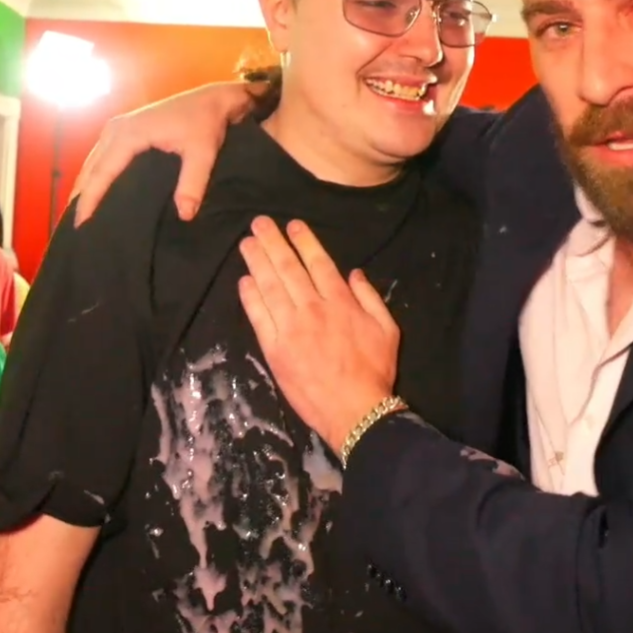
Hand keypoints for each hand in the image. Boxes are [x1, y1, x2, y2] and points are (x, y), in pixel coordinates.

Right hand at [72, 81, 260, 225]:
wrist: (213, 99)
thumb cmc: (206, 123)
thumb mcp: (203, 153)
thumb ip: (192, 183)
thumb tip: (184, 215)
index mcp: (129, 134)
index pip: (102, 171)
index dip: (90, 198)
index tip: (80, 223)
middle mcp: (116, 128)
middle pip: (91, 167)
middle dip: (82, 195)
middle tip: (77, 226)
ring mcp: (117, 127)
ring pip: (93, 161)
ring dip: (86, 185)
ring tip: (82, 213)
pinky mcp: (124, 129)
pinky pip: (102, 155)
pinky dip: (96, 174)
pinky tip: (97, 191)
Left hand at [238, 217, 399, 452]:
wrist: (354, 410)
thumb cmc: (375, 370)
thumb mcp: (388, 329)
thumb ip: (371, 297)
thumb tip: (354, 273)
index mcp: (341, 302)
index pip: (318, 263)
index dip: (304, 241)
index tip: (293, 225)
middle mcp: (312, 309)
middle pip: (288, 269)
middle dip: (273, 242)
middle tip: (259, 223)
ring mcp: (290, 328)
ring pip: (269, 287)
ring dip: (257, 262)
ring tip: (247, 243)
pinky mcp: (274, 349)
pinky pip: (258, 316)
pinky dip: (250, 296)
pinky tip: (244, 280)